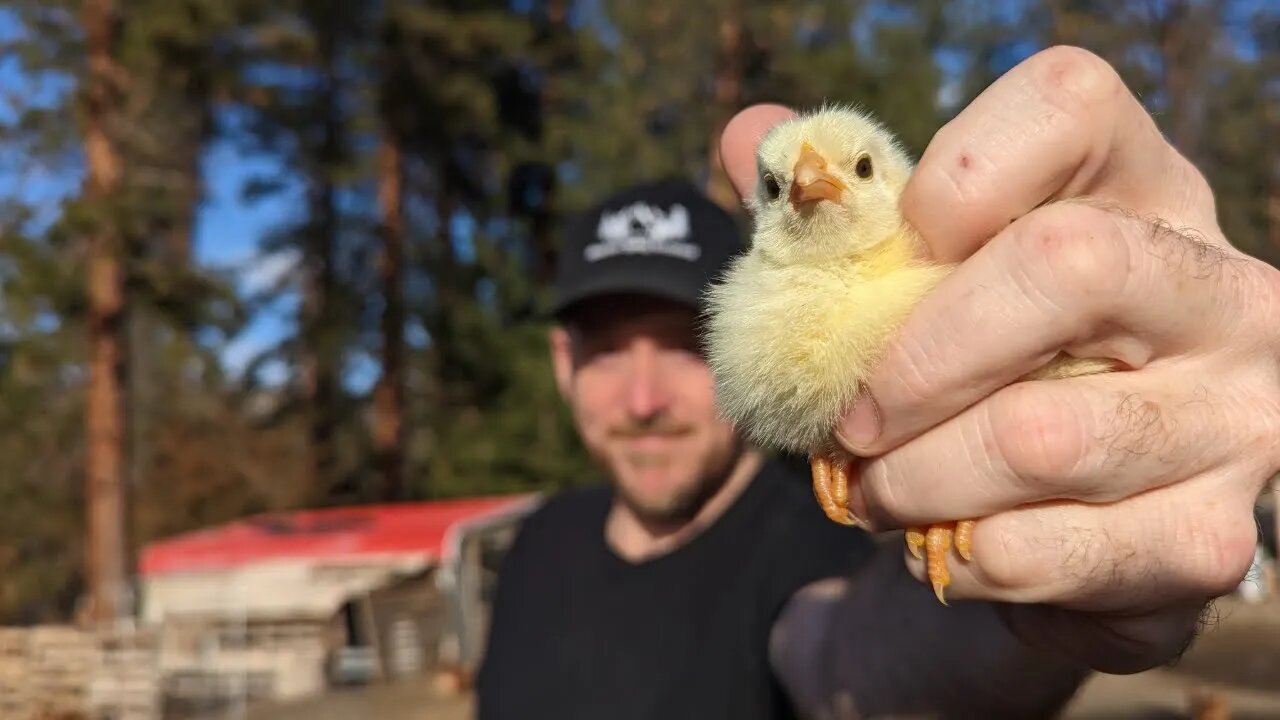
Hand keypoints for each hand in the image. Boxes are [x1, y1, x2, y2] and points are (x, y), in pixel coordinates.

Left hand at [720, 45, 1279, 672]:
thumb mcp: (918, 277)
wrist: (1068, 515)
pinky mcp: (1208, 537)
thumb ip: (838, 213)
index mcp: (1140, 188)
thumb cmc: (979, 367)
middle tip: (851, 420)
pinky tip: (946, 544)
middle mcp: (1218, 287)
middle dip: (915, 360)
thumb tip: (749, 137)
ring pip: (1039, 436)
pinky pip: (1046, 551)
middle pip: (1066, 263)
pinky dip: (958, 556)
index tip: (897, 252)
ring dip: (914, 477)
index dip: (954, 174)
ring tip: (876, 489)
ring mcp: (1234, 417)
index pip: (1067, 104)